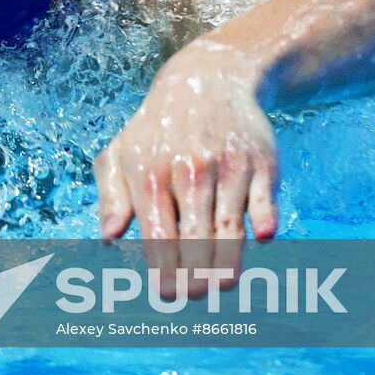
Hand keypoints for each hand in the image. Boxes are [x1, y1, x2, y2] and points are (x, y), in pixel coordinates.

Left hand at [92, 41, 278, 296]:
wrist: (208, 79)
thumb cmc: (156, 130)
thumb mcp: (120, 152)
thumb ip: (111, 196)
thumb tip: (109, 237)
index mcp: (150, 174)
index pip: (159, 234)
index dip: (164, 268)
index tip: (167, 294)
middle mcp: (190, 170)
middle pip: (197, 236)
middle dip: (196, 274)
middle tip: (192, 295)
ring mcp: (229, 167)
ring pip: (231, 227)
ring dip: (228, 262)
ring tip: (222, 286)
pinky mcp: (262, 163)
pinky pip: (264, 200)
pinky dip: (265, 219)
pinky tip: (264, 236)